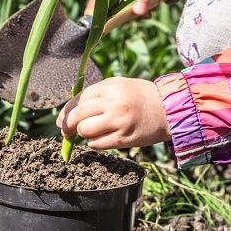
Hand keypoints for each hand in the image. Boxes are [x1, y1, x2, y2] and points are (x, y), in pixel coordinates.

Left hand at [56, 77, 170, 149]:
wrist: (168, 109)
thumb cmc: (140, 96)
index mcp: (110, 87)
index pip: (79, 99)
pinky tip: (100, 138)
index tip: (62, 119)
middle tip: (65, 131)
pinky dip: (93, 143)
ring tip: (89, 132)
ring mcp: (118, 122)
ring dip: (83, 133)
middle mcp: (113, 103)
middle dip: (67, 125)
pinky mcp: (123, 139)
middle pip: (78, 115)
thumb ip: (97, 95)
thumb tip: (71, 112)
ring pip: (85, 131)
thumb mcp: (119, 86)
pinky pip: (97, 144)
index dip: (67, 111)